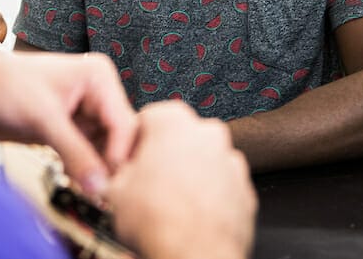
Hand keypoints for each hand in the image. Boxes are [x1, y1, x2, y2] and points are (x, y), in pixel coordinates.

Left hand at [0, 50, 135, 196]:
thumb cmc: (0, 84)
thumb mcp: (42, 117)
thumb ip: (74, 151)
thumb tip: (100, 185)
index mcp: (98, 76)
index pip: (124, 122)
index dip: (120, 156)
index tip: (112, 185)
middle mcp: (97, 93)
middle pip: (120, 138)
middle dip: (111, 165)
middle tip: (105, 193)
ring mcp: (84, 113)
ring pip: (106, 150)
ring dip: (99, 171)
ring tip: (93, 191)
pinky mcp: (70, 131)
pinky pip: (89, 156)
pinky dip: (85, 171)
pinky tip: (79, 182)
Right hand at [106, 102, 256, 258]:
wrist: (194, 254)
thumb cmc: (159, 221)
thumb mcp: (116, 190)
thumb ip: (121, 172)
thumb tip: (120, 178)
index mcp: (174, 123)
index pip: (148, 117)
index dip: (134, 142)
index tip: (128, 159)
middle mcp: (207, 135)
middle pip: (180, 137)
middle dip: (164, 155)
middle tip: (147, 180)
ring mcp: (230, 162)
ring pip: (203, 161)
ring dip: (189, 175)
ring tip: (169, 202)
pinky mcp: (245, 190)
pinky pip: (221, 186)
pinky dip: (209, 196)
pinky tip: (190, 214)